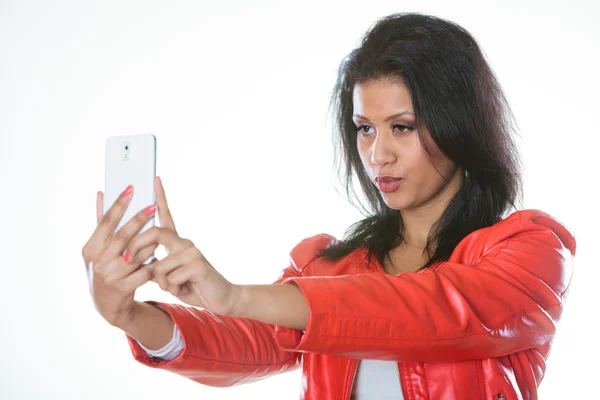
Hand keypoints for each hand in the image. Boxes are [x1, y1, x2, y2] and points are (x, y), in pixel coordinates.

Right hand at [81, 181, 157, 328]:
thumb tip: (102, 193)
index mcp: (90, 248)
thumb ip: (102, 222)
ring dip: (149, 242)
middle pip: (122, 237)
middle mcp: (98, 262)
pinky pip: (144, 271)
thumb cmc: (105, 267)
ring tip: (159, 231)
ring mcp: (110, 276)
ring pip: (136, 254)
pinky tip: (159, 255)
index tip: (131, 188)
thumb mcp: (98, 247)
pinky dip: (153, 262)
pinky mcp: (123, 288)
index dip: (118, 205)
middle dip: (138, 220)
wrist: (106, 303)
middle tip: (152, 205)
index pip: (105, 222)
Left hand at [124, 177, 238, 315]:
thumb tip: (132, 258)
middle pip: (154, 233)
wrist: (219, 297)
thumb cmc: (191, 285)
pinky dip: (172, 288)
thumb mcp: (167, 274)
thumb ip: (154, 264)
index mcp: (177, 242)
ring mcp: (192, 252)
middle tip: (127, 259)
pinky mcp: (198, 264)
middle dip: (136, 246)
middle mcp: (184, 242)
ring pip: (158, 265)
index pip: (166, 216)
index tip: (155, 179)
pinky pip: (170, 277)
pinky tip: (184, 288)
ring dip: (162, 282)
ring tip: (175, 286)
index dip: (160, 198)